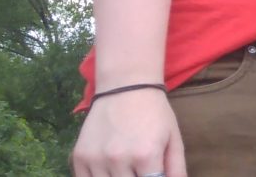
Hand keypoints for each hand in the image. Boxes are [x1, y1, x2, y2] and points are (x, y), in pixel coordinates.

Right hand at [71, 88, 185, 176]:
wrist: (125, 87)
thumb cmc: (154, 114)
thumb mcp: (173, 139)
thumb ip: (176, 169)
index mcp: (146, 155)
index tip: (152, 173)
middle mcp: (118, 159)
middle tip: (140, 169)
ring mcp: (96, 159)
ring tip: (127, 168)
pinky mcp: (79, 157)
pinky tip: (109, 171)